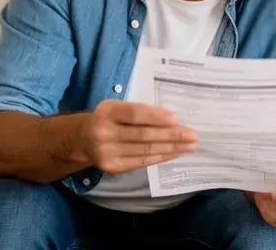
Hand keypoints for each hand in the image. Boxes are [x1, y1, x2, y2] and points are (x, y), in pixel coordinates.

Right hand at [81, 100, 196, 174]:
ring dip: (171, 148)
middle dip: (171, 135)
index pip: (135, 114)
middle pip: (143, 135)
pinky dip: (161, 157)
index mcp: (107, 111)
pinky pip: (142, 162)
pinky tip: (175, 153)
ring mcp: (107, 153)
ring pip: (145, 150)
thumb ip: (140, 111)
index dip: (156, 117)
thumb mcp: (118, 107)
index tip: (176, 119)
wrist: (83, 139)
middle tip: (192, 135)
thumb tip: (172, 119)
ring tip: (189, 145)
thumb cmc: (108, 119)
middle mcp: (104, 133)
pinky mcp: (113, 167)